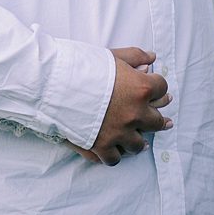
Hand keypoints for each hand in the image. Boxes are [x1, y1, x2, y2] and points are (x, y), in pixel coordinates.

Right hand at [82, 46, 172, 165]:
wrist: (51, 82)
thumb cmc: (79, 65)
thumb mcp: (109, 56)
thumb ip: (134, 56)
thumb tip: (152, 57)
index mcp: (140, 88)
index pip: (162, 88)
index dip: (157, 87)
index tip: (153, 88)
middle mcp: (134, 113)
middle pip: (156, 121)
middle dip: (155, 117)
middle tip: (156, 118)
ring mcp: (119, 132)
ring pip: (138, 144)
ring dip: (136, 140)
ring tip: (134, 137)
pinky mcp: (100, 146)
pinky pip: (115, 159)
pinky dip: (114, 154)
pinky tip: (115, 149)